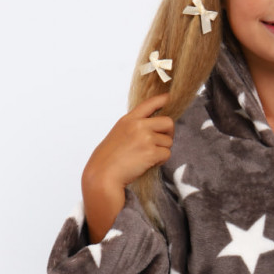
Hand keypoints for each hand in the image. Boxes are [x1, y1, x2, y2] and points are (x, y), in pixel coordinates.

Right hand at [81, 93, 173, 241]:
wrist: (103, 174)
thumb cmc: (108, 159)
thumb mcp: (118, 134)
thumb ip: (133, 128)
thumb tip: (151, 129)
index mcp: (128, 119)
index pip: (149, 104)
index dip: (162, 100)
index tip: (169, 98)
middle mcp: (138, 125)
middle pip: (168, 122)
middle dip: (169, 133)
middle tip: (161, 143)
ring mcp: (145, 138)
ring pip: (169, 141)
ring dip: (162, 150)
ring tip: (147, 157)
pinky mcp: (151, 152)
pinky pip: (167, 154)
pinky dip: (160, 161)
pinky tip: (148, 163)